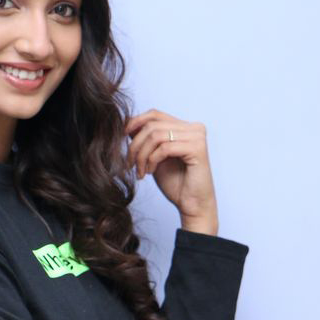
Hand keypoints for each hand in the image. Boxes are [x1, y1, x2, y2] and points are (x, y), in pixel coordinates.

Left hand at [124, 109, 218, 229]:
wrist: (191, 205)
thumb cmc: (175, 184)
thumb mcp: (154, 157)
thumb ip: (146, 141)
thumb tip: (127, 125)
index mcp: (184, 127)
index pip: (155, 114)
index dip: (135, 123)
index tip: (121, 138)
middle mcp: (193, 128)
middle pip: (152, 125)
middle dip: (135, 145)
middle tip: (129, 164)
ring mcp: (197, 136)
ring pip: (156, 136)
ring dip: (142, 155)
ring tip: (140, 171)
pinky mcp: (197, 148)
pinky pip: (165, 148)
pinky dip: (152, 160)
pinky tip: (149, 172)